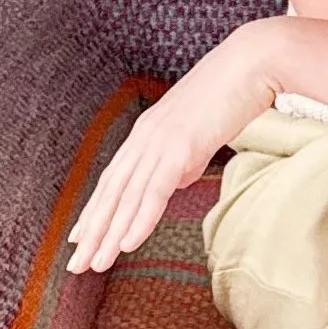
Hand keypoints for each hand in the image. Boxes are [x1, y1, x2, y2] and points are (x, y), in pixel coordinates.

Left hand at [65, 25, 277, 275]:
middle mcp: (145, 136)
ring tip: (95, 264)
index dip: (95, 209)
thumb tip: (175, 182)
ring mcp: (161, 141)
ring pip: (128, 196)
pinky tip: (128, 244)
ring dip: (110, 233)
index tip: (80, 237)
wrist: (251, 63)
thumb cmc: (232, 93)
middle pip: (112, 191)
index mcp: (147, 131)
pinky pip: (155, 190)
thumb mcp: (199, 131)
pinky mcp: (181, 146)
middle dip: (93, 230)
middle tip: (76, 264)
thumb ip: (183, 157)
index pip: (113, 177)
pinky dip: (139, 219)